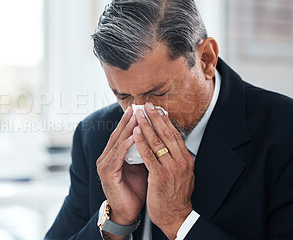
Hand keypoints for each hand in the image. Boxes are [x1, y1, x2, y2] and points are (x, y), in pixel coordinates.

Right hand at [97, 106, 147, 227]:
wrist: (127, 212)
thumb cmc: (134, 190)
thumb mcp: (139, 167)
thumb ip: (141, 152)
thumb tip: (153, 137)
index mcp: (112, 156)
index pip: (121, 134)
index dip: (129, 121)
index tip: (139, 109)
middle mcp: (105, 158)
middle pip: (117, 135)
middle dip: (127, 120)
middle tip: (136, 107)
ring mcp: (105, 166)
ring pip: (117, 143)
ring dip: (127, 129)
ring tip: (137, 117)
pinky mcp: (108, 174)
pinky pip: (118, 156)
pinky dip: (126, 145)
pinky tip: (135, 136)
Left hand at [133, 102, 194, 239]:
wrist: (176, 216)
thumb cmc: (176, 196)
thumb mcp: (182, 174)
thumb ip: (177, 159)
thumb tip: (170, 144)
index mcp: (187, 159)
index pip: (174, 134)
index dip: (164, 120)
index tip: (156, 109)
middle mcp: (181, 161)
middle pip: (166, 134)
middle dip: (155, 117)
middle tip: (146, 105)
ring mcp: (171, 168)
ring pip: (157, 142)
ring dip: (145, 126)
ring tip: (137, 114)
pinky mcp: (160, 176)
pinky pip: (148, 156)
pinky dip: (141, 143)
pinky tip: (134, 133)